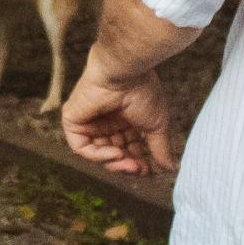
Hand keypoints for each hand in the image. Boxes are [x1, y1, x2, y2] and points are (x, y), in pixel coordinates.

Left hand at [60, 56, 183, 176]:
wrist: (125, 73)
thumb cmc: (142, 92)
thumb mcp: (156, 126)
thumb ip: (160, 149)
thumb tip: (170, 169)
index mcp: (125, 120)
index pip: (128, 149)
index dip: (137, 163)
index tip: (148, 171)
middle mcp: (106, 121)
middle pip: (113, 154)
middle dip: (126, 165)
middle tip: (139, 170)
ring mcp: (89, 121)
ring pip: (98, 154)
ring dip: (115, 163)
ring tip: (130, 164)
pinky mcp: (73, 120)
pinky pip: (81, 148)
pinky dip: (99, 155)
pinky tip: (116, 153)